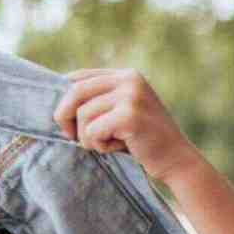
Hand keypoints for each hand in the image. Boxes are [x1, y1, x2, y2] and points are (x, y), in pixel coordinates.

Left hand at [53, 69, 196, 182]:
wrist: (174, 158)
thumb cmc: (142, 141)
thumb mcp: (120, 114)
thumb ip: (99, 103)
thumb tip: (58, 106)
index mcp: (125, 75)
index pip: (79, 77)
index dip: (64, 99)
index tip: (64, 121)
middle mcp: (129, 79)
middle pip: (75, 91)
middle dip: (64, 117)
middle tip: (71, 137)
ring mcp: (131, 95)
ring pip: (83, 114)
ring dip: (87, 137)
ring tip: (106, 144)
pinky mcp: (129, 116)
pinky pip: (92, 131)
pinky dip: (98, 145)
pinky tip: (115, 148)